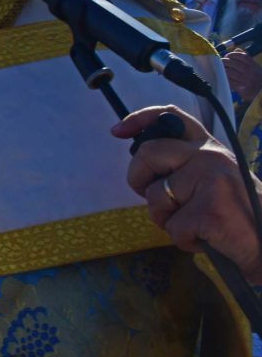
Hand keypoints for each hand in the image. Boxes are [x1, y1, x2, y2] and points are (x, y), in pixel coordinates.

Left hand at [113, 105, 261, 282]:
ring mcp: (211, 181)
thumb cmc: (238, 214)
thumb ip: (185, 164)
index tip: (118, 131)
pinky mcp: (210, 210)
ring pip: (157, 196)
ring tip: (194, 224)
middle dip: (139, 180)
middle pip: (148, 154)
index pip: (171, 116)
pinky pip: (173, 226)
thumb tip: (142, 158)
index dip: (140, 119)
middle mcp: (210, 156)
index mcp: (209, 146)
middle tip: (156, 199)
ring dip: (166, 219)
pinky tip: (206, 239)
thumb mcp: (215, 177)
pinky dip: (184, 240)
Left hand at [223, 48, 261, 102]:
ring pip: (230, 72)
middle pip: (234, 64)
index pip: (242, 56)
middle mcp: (249, 71)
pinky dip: (224, 78)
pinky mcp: (241, 87)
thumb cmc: (255, 76)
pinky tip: (222, 77)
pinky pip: (230, 82)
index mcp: (252, 64)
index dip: (232, 54)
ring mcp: (246, 80)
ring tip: (220, 69)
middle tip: (221, 62)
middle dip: (225, 62)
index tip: (227, 55)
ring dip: (223, 70)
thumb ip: (245, 57)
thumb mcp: (254, 66)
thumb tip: (236, 49)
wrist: (261, 91)